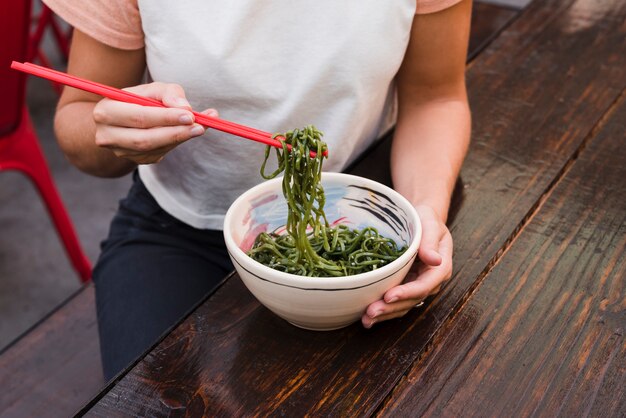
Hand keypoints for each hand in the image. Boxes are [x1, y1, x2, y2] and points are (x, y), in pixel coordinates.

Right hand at [93, 82, 215, 163]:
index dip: (165, 117)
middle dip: (175, 133)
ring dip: (178, 139)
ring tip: (200, 128)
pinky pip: (158, 154)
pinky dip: (175, 143)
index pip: (139, 117)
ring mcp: (120, 151)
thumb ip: (168, 93)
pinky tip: (186, 133)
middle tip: (199, 126)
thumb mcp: (151, 90)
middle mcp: (108, 135)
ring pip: (152, 149)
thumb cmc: (138, 100)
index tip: (190, 115)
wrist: (121, 120)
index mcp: (106, 111)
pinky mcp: (135, 159)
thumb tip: (185, 107)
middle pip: (144, 139)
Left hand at [361, 205, 452, 327]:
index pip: (424, 285)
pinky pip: (395, 303)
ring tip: (366, 319)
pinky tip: (366, 318)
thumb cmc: (426, 219)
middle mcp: (430, 281)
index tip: (389, 296)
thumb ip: (431, 242)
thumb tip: (435, 260)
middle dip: (391, 308)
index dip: (407, 293)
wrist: (420, 220)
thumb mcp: (431, 224)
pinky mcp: (405, 286)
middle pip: (411, 300)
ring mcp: (417, 286)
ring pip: (403, 306)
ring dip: (385, 314)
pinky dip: (382, 310)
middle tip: (371, 311)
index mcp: (440, 268)